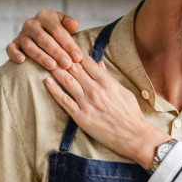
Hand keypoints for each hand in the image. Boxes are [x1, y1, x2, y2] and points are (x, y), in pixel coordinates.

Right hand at [6, 9, 82, 69]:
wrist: (43, 34)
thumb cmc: (58, 32)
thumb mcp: (65, 24)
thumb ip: (69, 24)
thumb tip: (74, 25)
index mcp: (45, 16)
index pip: (57, 30)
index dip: (68, 44)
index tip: (78, 57)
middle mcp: (31, 24)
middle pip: (44, 39)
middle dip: (57, 52)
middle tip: (67, 64)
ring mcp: (21, 34)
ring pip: (29, 46)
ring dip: (41, 56)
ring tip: (52, 66)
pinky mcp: (14, 43)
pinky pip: (11, 48)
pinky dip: (14, 54)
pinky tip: (22, 61)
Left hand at [43, 56, 170, 167]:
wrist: (134, 136)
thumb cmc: (132, 115)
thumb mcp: (124, 91)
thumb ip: (109, 77)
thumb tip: (99, 64)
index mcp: (107, 82)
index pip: (87, 62)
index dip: (75, 52)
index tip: (66, 46)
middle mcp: (95, 90)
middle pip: (74, 69)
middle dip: (62, 58)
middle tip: (51, 50)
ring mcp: (87, 103)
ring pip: (67, 81)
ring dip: (55, 70)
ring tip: (46, 62)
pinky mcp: (81, 116)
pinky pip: (64, 100)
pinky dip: (54, 89)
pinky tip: (47, 81)